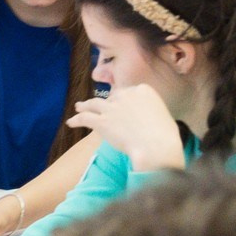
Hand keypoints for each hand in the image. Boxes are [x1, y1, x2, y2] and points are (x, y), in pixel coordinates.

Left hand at [69, 83, 186, 173]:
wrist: (156, 145)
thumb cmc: (165, 135)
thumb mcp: (161, 115)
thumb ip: (150, 112)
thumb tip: (146, 119)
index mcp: (144, 90)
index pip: (128, 92)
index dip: (122, 100)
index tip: (119, 106)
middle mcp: (126, 95)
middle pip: (111, 98)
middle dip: (106, 104)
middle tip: (99, 109)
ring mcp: (112, 108)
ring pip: (94, 104)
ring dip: (84, 105)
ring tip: (79, 107)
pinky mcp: (102, 121)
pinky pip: (84, 118)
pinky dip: (76, 119)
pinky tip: (70, 122)